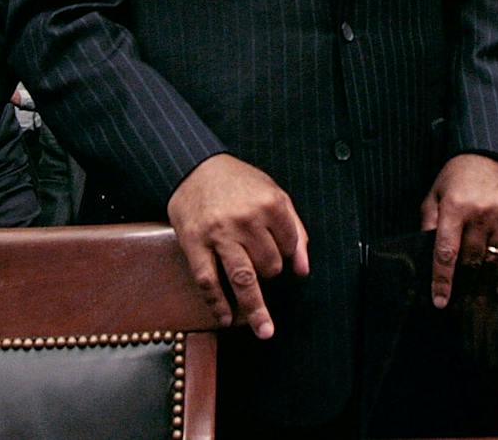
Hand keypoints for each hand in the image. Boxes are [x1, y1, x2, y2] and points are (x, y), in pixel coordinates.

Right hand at [166, 154, 307, 339]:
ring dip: (254, 309)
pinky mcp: (194, 245)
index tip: (278, 252)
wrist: (194, 168)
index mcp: (270, 204)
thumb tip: (302, 269)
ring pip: (243, 279)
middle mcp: (246, 220)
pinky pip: (209, 281)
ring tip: (264, 330)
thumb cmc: (237, 183)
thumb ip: (294, 229)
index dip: (286, 253)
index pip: (289, 246)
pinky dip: (218, 303)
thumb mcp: (273, 193)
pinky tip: (225, 318)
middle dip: (269, 272)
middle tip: (260, 266)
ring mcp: (219, 234)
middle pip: (270, 265)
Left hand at [418, 154, 497, 307]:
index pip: (446, 252)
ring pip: (494, 260)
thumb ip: (429, 222)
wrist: (490, 152)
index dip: (442, 280)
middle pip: (471, 260)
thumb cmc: (457, 176)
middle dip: (464, 285)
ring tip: (477, 297)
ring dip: (485, 283)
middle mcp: (480, 213)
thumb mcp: (435, 193)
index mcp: (454, 207)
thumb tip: (427, 254)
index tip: (440, 301)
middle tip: (459, 303)